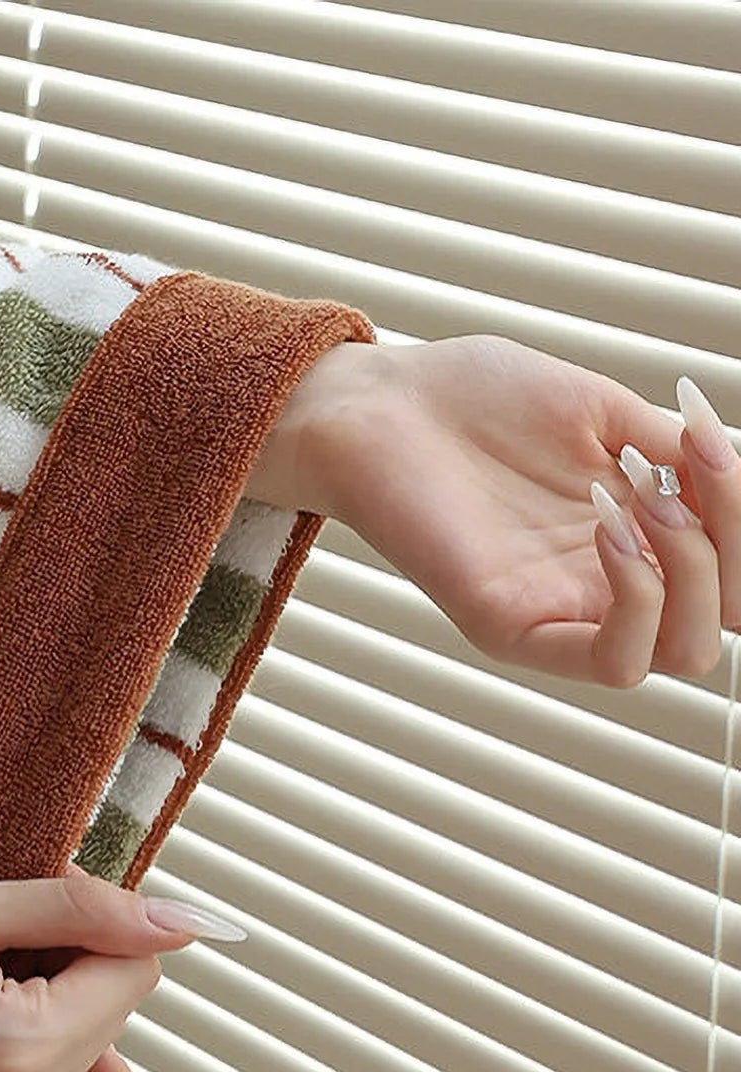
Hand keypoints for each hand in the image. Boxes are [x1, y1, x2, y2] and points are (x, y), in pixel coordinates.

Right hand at [0, 867, 238, 1071]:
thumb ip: (82, 911)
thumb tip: (182, 921)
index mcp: (8, 1050)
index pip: (132, 976)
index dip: (104, 915)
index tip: (43, 884)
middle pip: (115, 1017)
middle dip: (85, 956)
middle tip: (6, 914)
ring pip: (92, 1058)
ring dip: (72, 1002)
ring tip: (0, 960)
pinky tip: (58, 1037)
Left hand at [259, 336, 738, 686]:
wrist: (380, 404)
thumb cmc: (473, 398)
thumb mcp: (599, 411)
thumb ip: (676, 449)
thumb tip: (733, 464)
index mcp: (630, 534)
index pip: (733, 571)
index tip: (706, 445)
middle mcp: (600, 583)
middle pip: (727, 619)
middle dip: (737, 544)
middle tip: (685, 471)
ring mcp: (557, 610)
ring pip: (684, 652)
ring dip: (699, 571)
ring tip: (651, 498)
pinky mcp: (508, 628)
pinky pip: (613, 660)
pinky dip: (640, 597)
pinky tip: (612, 525)